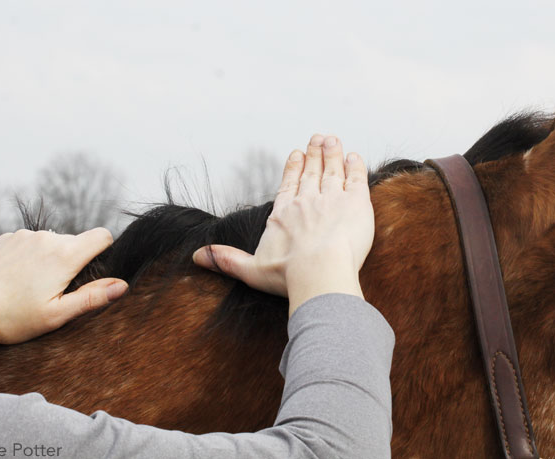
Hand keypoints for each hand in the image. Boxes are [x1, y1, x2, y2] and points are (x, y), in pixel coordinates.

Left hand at [0, 228, 127, 344]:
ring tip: (32, 287)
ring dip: (51, 260)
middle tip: (56, 291)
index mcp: (65, 255)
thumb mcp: (57, 314)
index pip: (103, 236)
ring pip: (53, 243)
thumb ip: (93, 297)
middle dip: (74, 262)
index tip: (93, 273)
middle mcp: (47, 237)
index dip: (105, 252)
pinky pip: (31, 243)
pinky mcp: (7, 237)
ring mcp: (24, 235)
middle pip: (77, 242)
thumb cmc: (10, 316)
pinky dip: (31, 258)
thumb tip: (122, 285)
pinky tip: (16, 279)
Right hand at [193, 134, 373, 316]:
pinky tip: (355, 157)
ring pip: (333, 170)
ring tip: (333, 140)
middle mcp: (306, 201)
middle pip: (311, 172)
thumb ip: (227, 260)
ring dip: (332, 153)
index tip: (296, 154)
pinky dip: (355, 166)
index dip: (293, 169)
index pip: (289, 185)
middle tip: (317, 138)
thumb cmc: (288, 275)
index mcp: (283, 214)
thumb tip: (198, 257)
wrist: (319, 272)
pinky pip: (356, 178)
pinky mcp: (355, 202)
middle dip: (315, 154)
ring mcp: (332, 198)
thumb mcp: (251, 270)